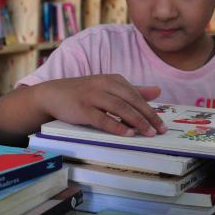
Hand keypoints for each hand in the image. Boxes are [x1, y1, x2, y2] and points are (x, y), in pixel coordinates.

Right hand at [36, 75, 167, 136]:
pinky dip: (116, 126)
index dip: (151, 110)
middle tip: (159, 130)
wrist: (52, 94)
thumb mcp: (109, 87)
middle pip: (131, 101)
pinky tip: (127, 134)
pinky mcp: (82, 109)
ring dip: (136, 121)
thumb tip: (158, 91)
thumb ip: (133, 90)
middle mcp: (104, 85)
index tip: (162, 125)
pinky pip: (102, 118)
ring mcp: (93, 96)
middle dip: (148, 116)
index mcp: (113, 80)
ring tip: (148, 133)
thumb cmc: (83, 93)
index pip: (136, 96)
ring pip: (120, 108)